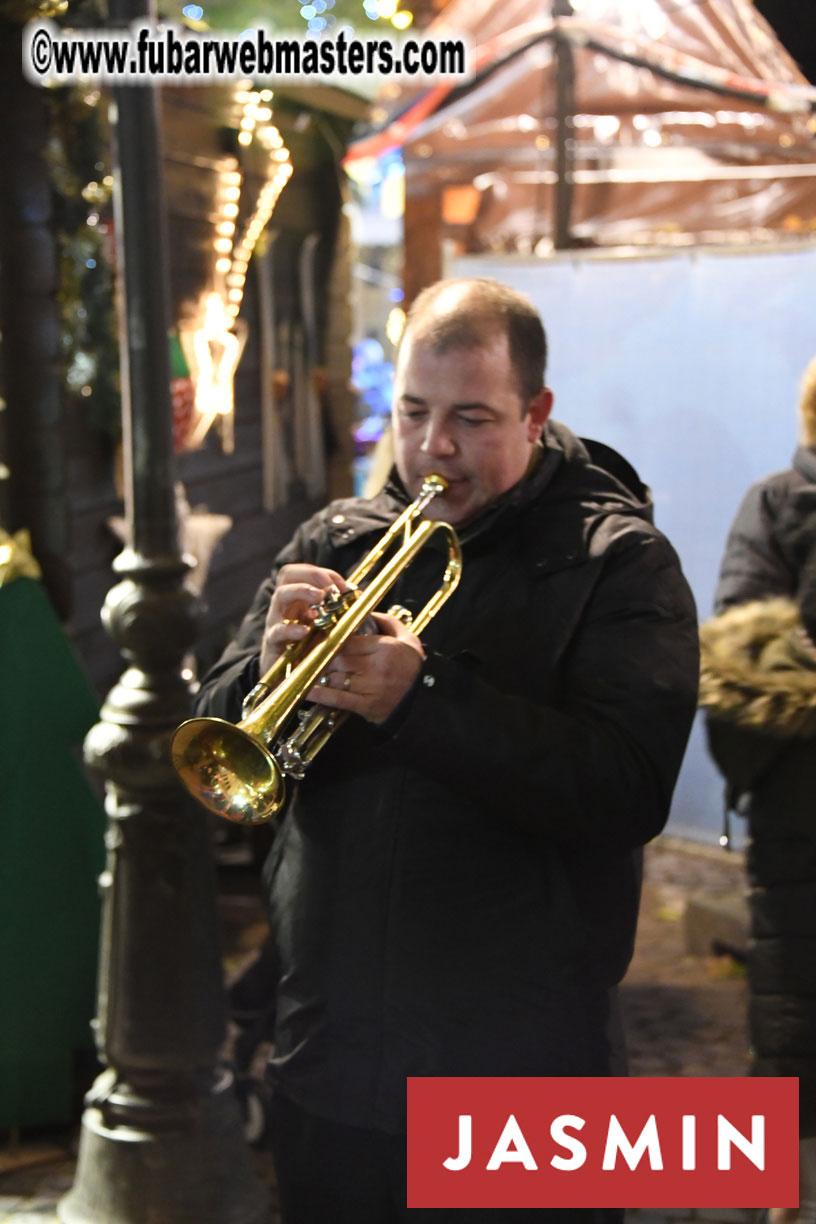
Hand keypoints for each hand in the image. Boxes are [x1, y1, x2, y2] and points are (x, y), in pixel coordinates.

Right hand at [260, 563, 348, 674]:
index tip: (345, 587)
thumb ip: (339, 612)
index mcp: (299, 599)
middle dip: (311, 575)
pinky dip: (291, 629)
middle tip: (330, 587)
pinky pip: (277, 631)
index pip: (306, 572)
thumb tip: (360, 597)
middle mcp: (286, 605)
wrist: (289, 679)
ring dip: (301, 591)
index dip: (326, 574)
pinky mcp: (273, 643)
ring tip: (319, 597)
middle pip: (288, 575)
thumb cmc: (309, 649)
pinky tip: (304, 631)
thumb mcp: (326, 627)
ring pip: (280, 595)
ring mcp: (276, 621)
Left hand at [306, 611, 424, 723]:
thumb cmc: (413, 667)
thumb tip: (366, 611)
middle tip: (310, 654)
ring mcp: (371, 688)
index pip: (349, 640)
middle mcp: (377, 667)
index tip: (320, 637)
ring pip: (335, 677)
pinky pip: (338, 699)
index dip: (331, 639)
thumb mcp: (407, 638)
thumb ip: (387, 621)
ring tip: (306, 669)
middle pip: (339, 658)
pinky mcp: (366, 705)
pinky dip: (320, 695)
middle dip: (322, 656)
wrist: (423, 700)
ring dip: (318, 674)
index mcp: (385, 647)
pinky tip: (308, 690)